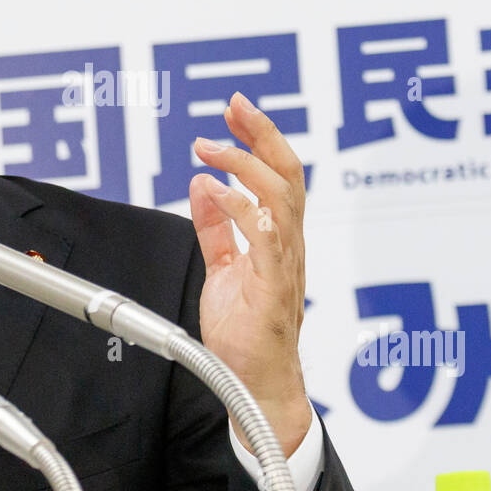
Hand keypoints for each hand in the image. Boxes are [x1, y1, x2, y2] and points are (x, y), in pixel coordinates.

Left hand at [188, 92, 310, 455]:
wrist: (253, 383)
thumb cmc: (245, 333)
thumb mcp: (222, 268)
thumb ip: (214, 228)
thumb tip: (201, 185)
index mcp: (279, 237)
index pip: (278, 175)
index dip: (260, 138)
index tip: (236, 109)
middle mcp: (288, 244)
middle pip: (288, 175)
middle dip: (263, 134)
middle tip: (234, 106)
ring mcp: (285, 264)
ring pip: (281, 199)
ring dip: (245, 166)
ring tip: (211, 148)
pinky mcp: (273, 288)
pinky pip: (266, 238)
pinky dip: (240, 209)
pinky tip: (215, 191)